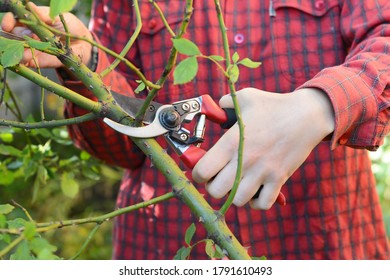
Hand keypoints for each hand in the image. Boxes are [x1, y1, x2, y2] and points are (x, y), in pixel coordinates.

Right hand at [0, 2, 92, 67]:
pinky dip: (24, 60)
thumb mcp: (58, 17)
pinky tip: (23, 59)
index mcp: (32, 21)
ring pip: (19, 49)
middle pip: (13, 35)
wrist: (83, 43)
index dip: (8, 21)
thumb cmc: (70, 26)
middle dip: (13, 36)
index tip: (7, 25)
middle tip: (18, 38)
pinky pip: (29, 62)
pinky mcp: (41, 60)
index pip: (14, 19)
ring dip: (17, 51)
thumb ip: (44, 15)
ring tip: (19, 52)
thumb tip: (29, 6)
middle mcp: (29, 34)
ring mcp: (34, 48)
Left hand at [192, 87, 334, 209]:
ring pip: (238, 200)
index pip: (202, 171)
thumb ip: (225, 104)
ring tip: (238, 184)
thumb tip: (215, 108)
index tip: (204, 170)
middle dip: (214, 187)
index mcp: (231, 142)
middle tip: (219, 178)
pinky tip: (255, 191)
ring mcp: (263, 172)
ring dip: (235, 195)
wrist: (306, 114)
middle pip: (216, 191)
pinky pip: (263, 204)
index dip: (198, 174)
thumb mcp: (245, 98)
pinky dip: (256, 202)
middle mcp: (244, 161)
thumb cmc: (274, 105)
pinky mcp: (279, 179)